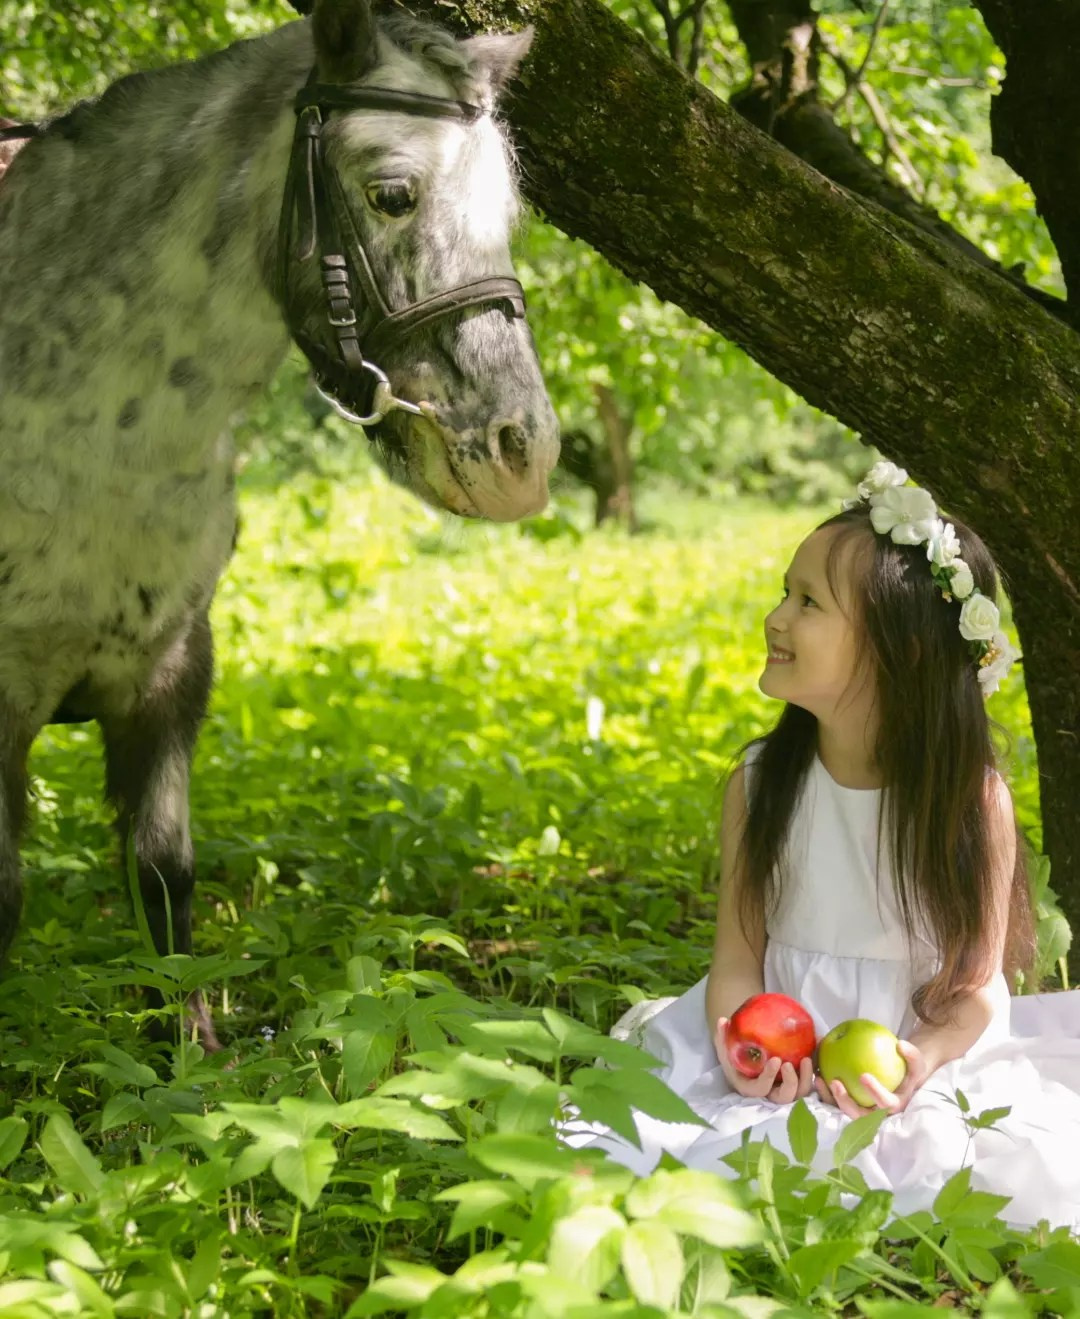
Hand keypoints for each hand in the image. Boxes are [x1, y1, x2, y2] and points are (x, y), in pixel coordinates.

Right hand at [715, 1016, 815, 1103]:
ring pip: (799, 1094)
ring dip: (806, 1079)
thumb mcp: (726, 1048)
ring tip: (807, 1059)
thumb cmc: (734, 1056)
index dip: (769, 1078)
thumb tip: (722, 1020)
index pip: (761, 1090)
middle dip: (790, 1082)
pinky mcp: (795, 1084)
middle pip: (783, 1098)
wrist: (745, 1062)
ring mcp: (783, 1090)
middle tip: (790, 1064)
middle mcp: (768, 1094)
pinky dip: (814, 1074)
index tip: (776, 1060)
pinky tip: (816, 1057)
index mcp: (751, 1088)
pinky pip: (807, 1084)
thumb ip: (723, 1037)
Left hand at [814, 1039, 930, 1117]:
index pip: (886, 1104)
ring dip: (830, 1098)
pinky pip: (836, 1102)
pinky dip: (825, 1092)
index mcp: (894, 1106)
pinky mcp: (851, 1107)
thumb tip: (900, 1045)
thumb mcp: (916, 1064)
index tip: (863, 1075)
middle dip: (845, 1102)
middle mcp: (877, 1115)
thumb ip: (912, 1055)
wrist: (902, 1081)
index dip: (875, 1092)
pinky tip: (817, 1075)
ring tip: (820, 1080)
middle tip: (835, 1082)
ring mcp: (863, 1113)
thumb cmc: (908, 1072)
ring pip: (844, 1111)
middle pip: (860, 1116)